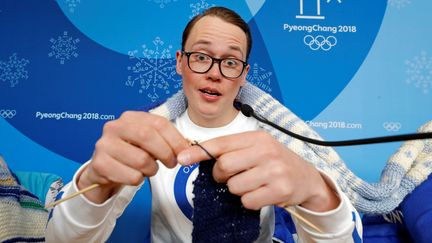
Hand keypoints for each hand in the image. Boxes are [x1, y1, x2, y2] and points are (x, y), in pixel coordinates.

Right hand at [78, 111, 188, 202]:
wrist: (104, 171)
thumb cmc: (132, 155)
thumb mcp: (149, 143)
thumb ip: (167, 142)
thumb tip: (187, 150)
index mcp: (130, 118)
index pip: (158, 123)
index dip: (175, 139)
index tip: (185, 152)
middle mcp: (115, 127)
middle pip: (147, 136)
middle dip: (165, 153)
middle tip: (171, 164)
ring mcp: (104, 144)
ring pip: (141, 160)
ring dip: (151, 170)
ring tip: (147, 170)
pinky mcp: (99, 164)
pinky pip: (131, 176)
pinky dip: (138, 180)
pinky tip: (132, 175)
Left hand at [177, 131, 338, 211]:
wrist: (307, 179)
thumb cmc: (275, 162)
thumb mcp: (257, 148)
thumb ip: (231, 149)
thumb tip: (194, 154)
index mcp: (257, 138)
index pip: (221, 143)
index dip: (198, 152)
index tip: (182, 159)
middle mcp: (266, 151)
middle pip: (224, 166)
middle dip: (220, 176)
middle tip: (229, 177)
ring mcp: (274, 171)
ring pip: (234, 186)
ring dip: (237, 190)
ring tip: (252, 184)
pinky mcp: (279, 190)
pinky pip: (247, 201)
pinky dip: (249, 201)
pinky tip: (260, 194)